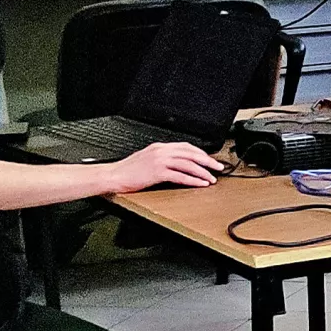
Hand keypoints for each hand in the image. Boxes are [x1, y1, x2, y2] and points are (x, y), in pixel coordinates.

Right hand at [107, 141, 221, 190]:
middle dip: (207, 161)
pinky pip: (180, 176)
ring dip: (203, 172)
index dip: (200, 153)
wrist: (112, 176)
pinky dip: (193, 180)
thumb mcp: (147, 159)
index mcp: (160, 147)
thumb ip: (162, 158)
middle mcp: (161, 151)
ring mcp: (159, 161)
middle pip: (191, 154)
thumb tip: (177, 163)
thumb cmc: (127, 170)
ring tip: (212, 178)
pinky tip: (200, 184)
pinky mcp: (157, 172)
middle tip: (218, 167)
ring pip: (188, 164)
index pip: (186, 147)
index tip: (209, 159)